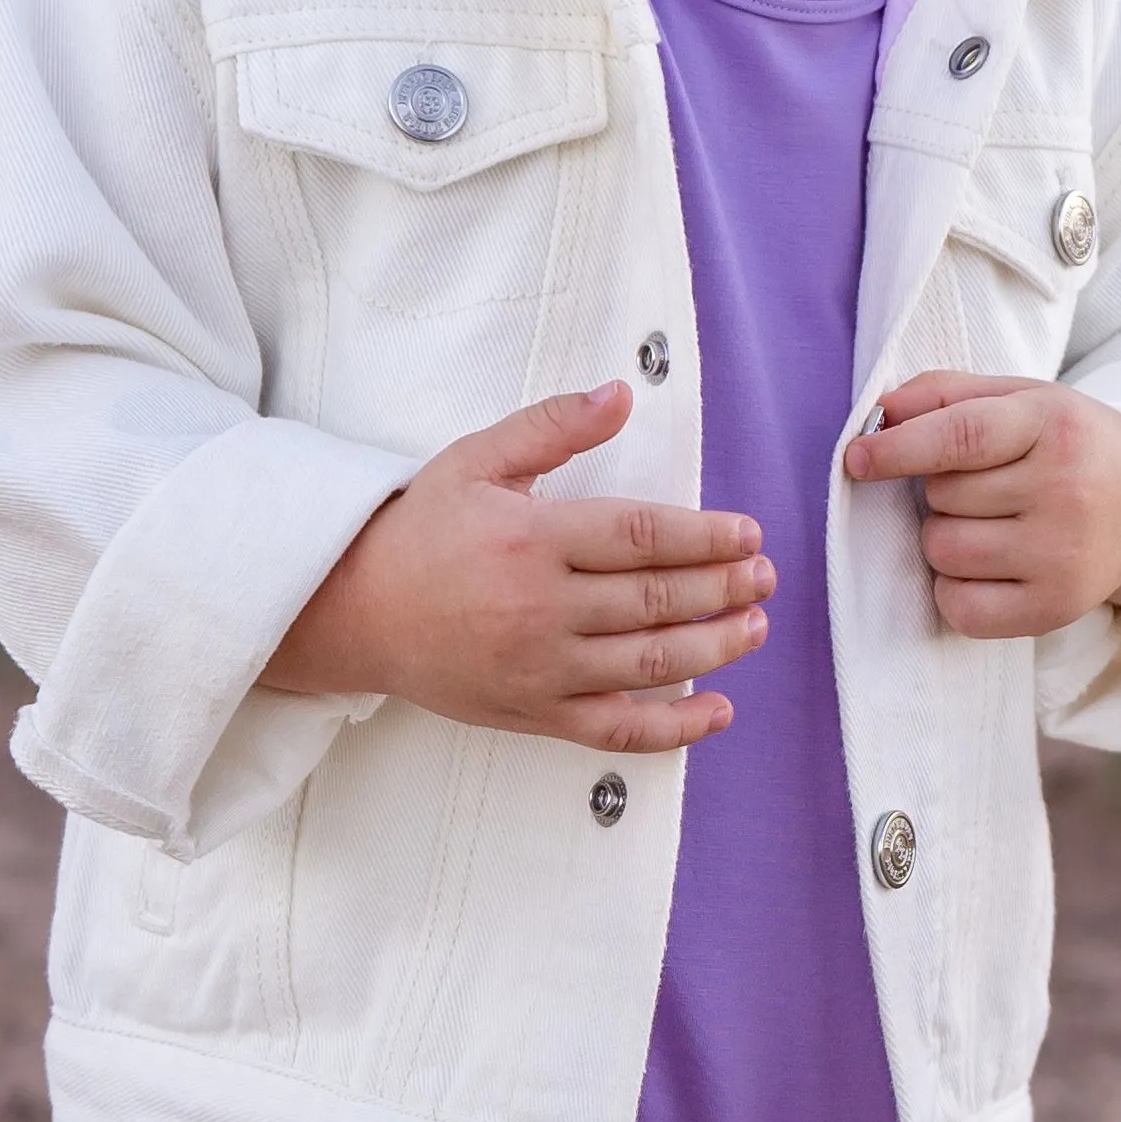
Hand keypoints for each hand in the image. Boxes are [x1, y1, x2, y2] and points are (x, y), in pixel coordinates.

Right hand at [267, 381, 769, 750]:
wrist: (355, 613)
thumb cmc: (421, 532)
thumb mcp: (476, 460)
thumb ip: (552, 425)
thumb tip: (621, 392)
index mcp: (531, 539)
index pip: (639, 536)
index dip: (703, 536)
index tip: (747, 532)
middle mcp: (540, 608)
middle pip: (655, 599)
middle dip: (723, 588)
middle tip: (765, 575)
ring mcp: (540, 669)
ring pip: (649, 662)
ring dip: (715, 646)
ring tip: (755, 625)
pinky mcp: (536, 714)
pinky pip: (617, 730)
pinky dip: (674, 728)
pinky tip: (718, 711)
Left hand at [842, 369, 1120, 638]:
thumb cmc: (1071, 448)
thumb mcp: (1024, 400)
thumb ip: (947, 395)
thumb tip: (879, 412)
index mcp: (1055, 425)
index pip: (961, 436)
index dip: (898, 448)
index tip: (857, 458)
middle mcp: (1066, 490)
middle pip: (942, 497)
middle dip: (941, 492)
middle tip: (988, 488)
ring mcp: (1064, 555)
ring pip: (944, 551)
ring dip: (946, 539)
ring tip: (993, 526)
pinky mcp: (1056, 608)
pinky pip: (960, 607)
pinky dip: (956, 590)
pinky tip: (991, 568)